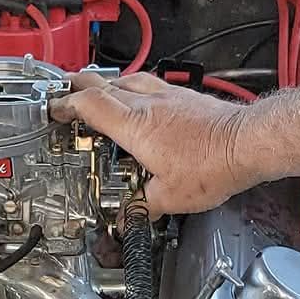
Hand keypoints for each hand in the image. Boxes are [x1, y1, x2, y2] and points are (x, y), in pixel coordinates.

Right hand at [49, 70, 257, 216]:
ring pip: (126, 80)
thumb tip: (128, 219)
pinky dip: (135, 89)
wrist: (246, 144)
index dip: (65, 105)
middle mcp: (148, 103)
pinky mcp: (185, 97)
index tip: (53, 109)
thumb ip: (142, 207)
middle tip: (66, 96)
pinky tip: (141, 101)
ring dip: (107, 86)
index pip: (89, 105)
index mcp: (135, 126)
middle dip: (78, 88)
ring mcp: (168, 96)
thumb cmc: (213, 165)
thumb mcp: (169, 198)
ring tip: (100, 97)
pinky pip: (151, 84)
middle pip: (102, 84)